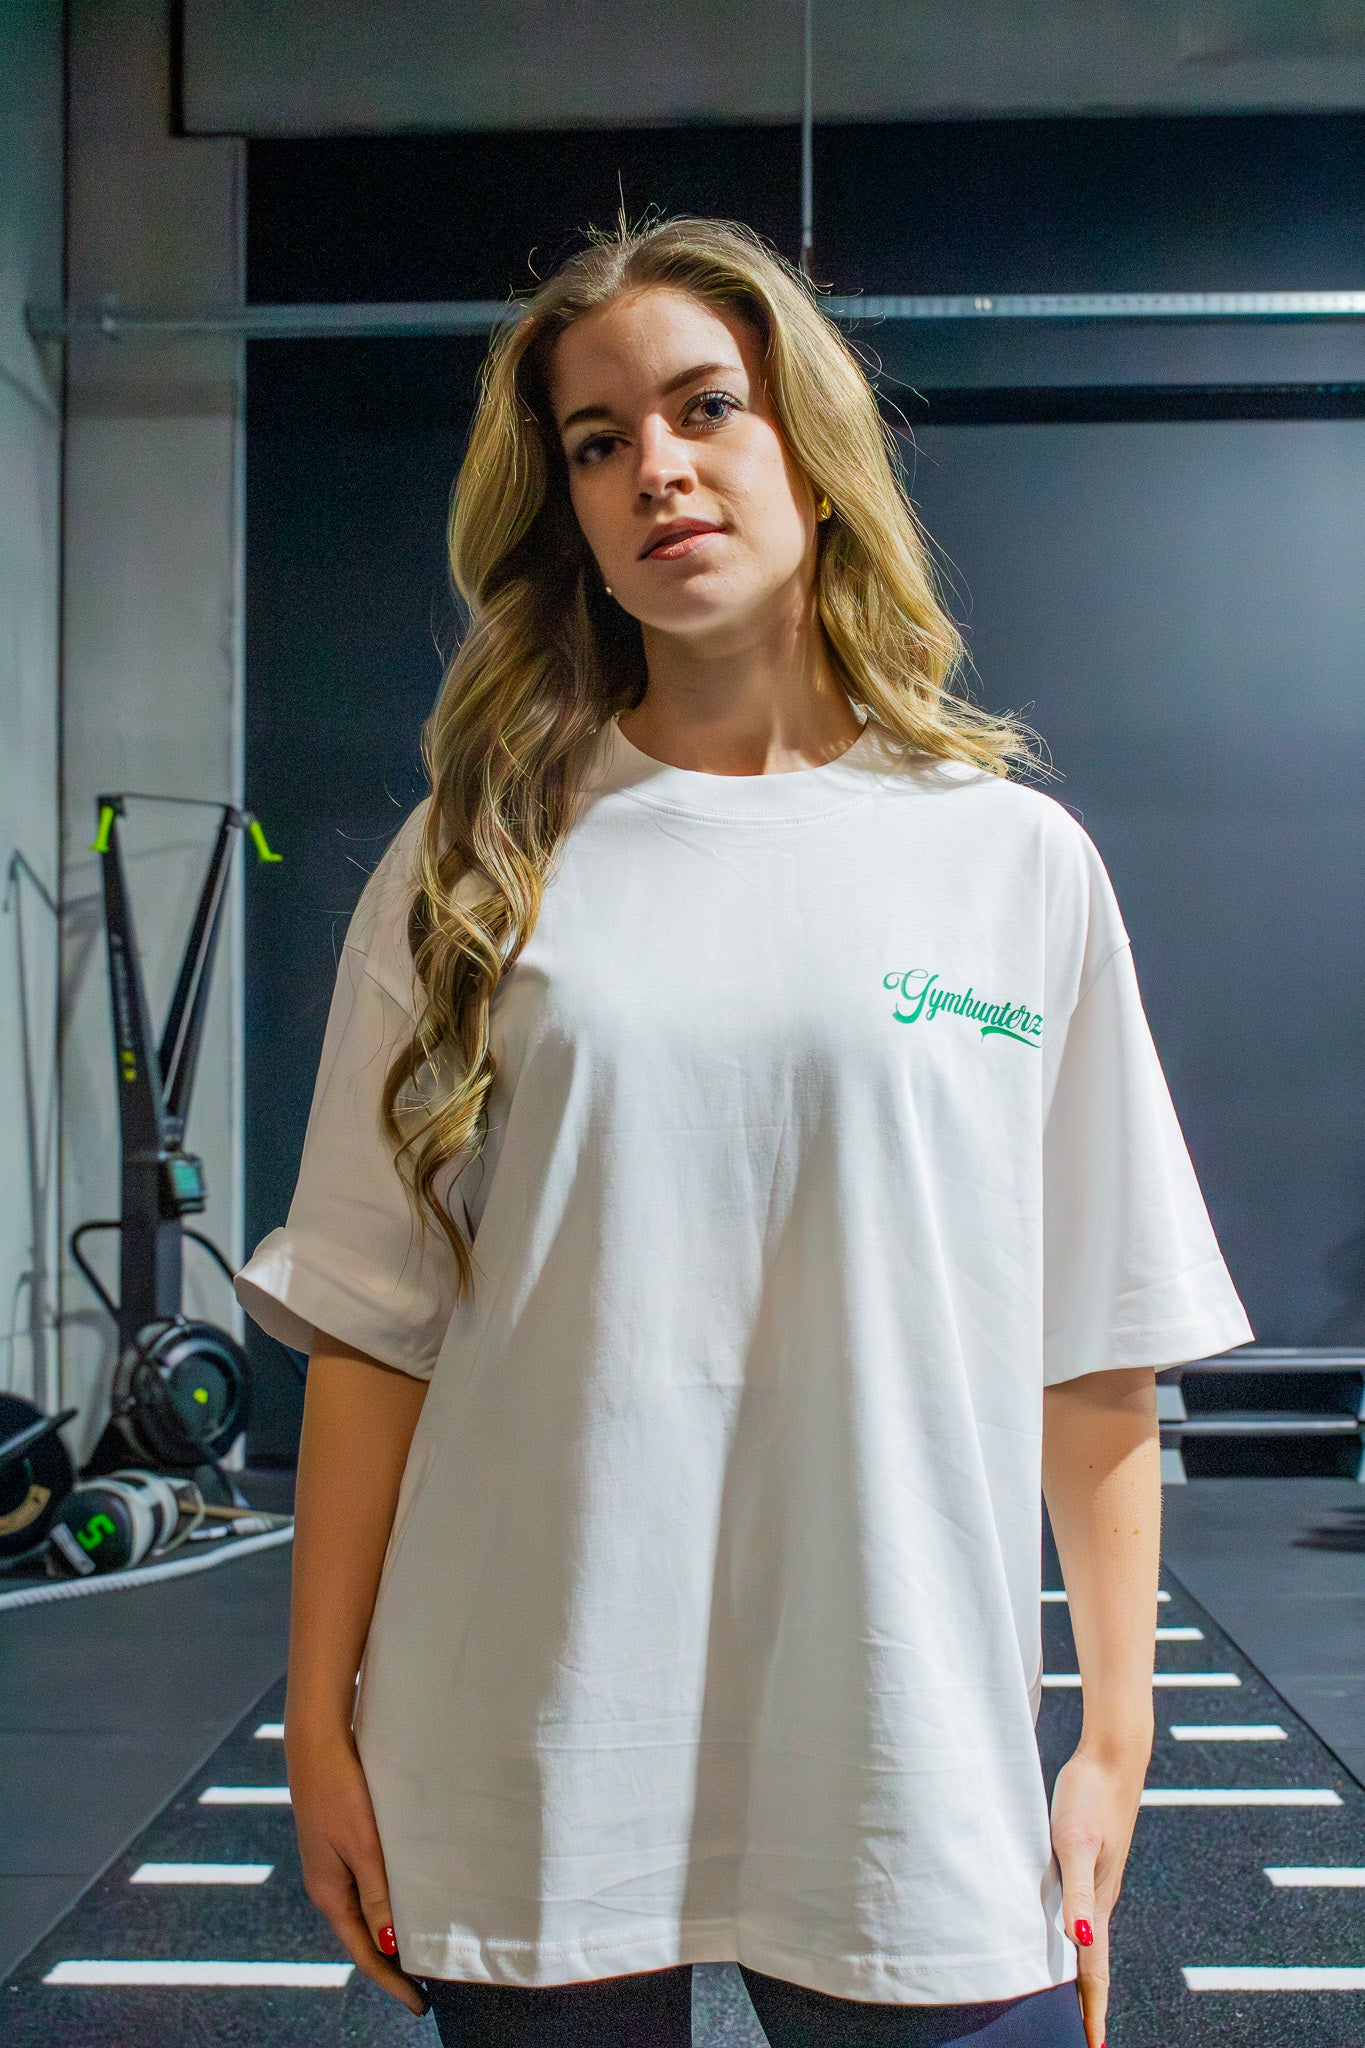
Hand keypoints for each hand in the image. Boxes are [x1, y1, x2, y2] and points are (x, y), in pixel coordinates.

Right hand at [286, 1718, 428, 2018]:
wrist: (318, 1742)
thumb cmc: (341, 1791)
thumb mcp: (363, 1845)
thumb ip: (377, 1893)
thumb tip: (390, 1945)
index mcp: (329, 1894)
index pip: (364, 1952)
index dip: (392, 1981)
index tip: (420, 2004)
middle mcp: (329, 1886)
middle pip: (364, 1937)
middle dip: (393, 1964)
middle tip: (429, 1984)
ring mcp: (334, 1866)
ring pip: (367, 1911)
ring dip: (392, 1933)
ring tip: (423, 1948)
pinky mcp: (342, 1844)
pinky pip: (367, 1886)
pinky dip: (388, 1903)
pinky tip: (407, 1900)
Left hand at [1049, 1743, 1147, 2047]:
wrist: (1111, 1756)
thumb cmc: (1089, 1796)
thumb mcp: (1075, 1842)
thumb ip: (1076, 1891)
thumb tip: (1079, 1941)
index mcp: (1098, 1903)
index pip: (1095, 1971)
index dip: (1092, 2012)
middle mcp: (1099, 1898)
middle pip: (1093, 1963)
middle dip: (1088, 2003)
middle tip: (1080, 2037)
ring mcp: (1096, 1879)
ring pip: (1087, 1940)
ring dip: (1081, 1973)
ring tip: (1073, 2000)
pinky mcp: (1088, 1859)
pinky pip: (1079, 1912)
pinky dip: (1073, 1938)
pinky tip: (1061, 1934)